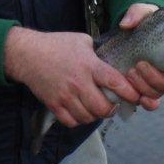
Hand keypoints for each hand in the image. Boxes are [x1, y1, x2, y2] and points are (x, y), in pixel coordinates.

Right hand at [3, 27, 140, 127]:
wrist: (27, 54)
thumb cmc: (56, 44)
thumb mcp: (82, 41)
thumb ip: (98, 53)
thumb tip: (113, 61)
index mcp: (89, 65)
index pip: (114, 82)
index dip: (129, 92)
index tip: (136, 96)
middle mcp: (78, 83)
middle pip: (102, 108)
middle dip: (111, 109)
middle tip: (111, 104)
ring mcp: (65, 96)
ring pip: (88, 117)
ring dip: (94, 115)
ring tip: (95, 107)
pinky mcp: (54, 105)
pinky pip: (72, 122)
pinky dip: (78, 119)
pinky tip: (79, 110)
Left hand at [119, 3, 163, 111]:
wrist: (133, 32)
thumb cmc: (146, 22)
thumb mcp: (143, 12)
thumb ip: (137, 13)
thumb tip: (126, 24)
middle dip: (156, 78)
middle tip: (140, 65)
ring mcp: (159, 81)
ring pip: (159, 93)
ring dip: (145, 85)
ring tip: (131, 71)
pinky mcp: (146, 88)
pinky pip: (151, 103)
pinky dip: (147, 103)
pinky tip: (138, 98)